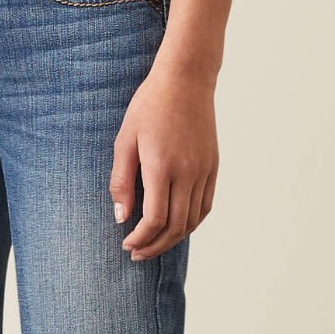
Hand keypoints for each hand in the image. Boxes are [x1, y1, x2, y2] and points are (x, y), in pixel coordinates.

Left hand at [110, 61, 218, 260]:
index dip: (140, 239)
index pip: (155, 219)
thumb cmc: (149, 106)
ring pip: (192, 221)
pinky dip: (190, 224)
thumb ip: (121, 181)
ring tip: (154, 245)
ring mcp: (203, 171)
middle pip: (175, 227)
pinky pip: (204, 207)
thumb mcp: (125, 140)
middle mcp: (187, 173)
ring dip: (172, 240)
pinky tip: (176, 228)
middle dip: (154, 246)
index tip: (127, 244)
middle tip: (137, 254)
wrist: (186, 79)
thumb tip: (122, 218)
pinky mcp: (213, 167)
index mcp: (162, 166)